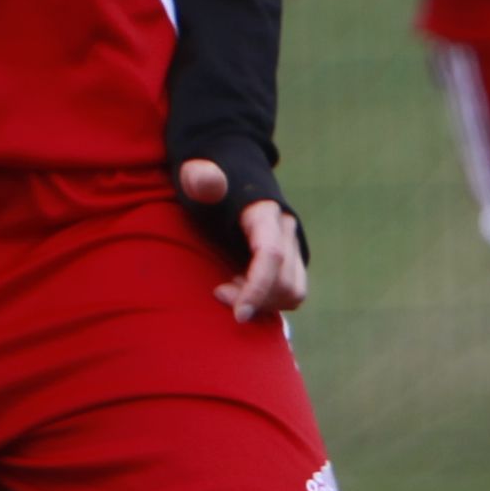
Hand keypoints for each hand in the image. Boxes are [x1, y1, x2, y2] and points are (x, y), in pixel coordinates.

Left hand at [175, 157, 310, 320]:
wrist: (225, 177)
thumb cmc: (204, 181)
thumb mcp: (195, 175)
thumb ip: (198, 177)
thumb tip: (209, 183)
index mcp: (265, 212)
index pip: (271, 256)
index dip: (257, 288)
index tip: (239, 314)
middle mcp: (286, 229)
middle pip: (284, 281)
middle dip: (252, 297)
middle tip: (219, 292)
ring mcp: (292, 245)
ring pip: (294, 291)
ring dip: (263, 302)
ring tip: (230, 289)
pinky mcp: (291, 259)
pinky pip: (292, 292)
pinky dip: (269, 301)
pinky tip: (243, 289)